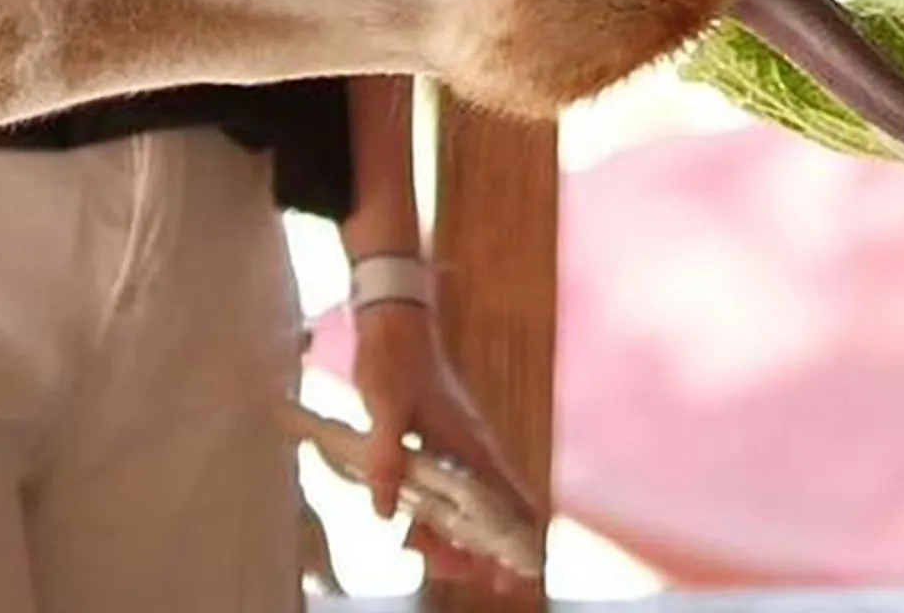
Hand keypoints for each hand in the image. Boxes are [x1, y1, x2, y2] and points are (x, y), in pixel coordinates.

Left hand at [348, 300, 537, 586]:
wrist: (394, 325)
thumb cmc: (396, 361)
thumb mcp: (385, 408)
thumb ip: (386, 458)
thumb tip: (386, 513)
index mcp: (471, 445)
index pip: (512, 500)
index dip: (518, 541)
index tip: (514, 574)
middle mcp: (472, 452)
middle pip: (493, 514)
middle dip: (486, 552)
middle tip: (470, 579)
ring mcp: (456, 452)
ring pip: (468, 508)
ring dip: (456, 539)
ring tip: (431, 558)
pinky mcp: (437, 450)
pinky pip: (445, 495)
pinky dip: (435, 520)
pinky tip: (415, 533)